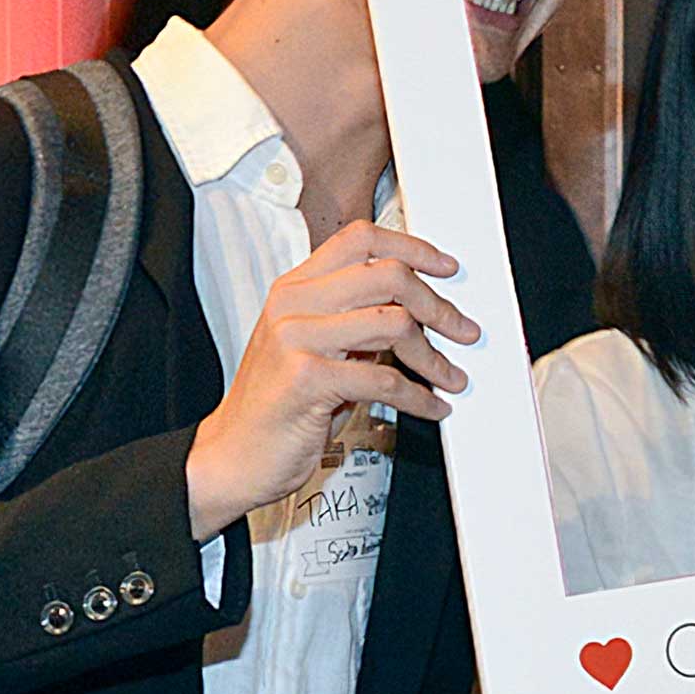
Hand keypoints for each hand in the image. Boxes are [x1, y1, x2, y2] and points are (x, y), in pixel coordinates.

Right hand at [188, 222, 478, 535]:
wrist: (232, 454)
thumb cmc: (274, 406)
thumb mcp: (310, 349)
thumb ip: (352, 322)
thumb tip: (414, 312)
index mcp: (294, 289)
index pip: (360, 240)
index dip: (412, 248)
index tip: (445, 266)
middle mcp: (293, 305)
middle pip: (388, 275)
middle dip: (438, 305)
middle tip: (462, 330)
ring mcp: (297, 339)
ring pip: (394, 322)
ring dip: (435, 357)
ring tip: (450, 376)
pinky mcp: (308, 378)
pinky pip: (385, 379)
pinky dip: (419, 396)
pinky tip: (429, 405)